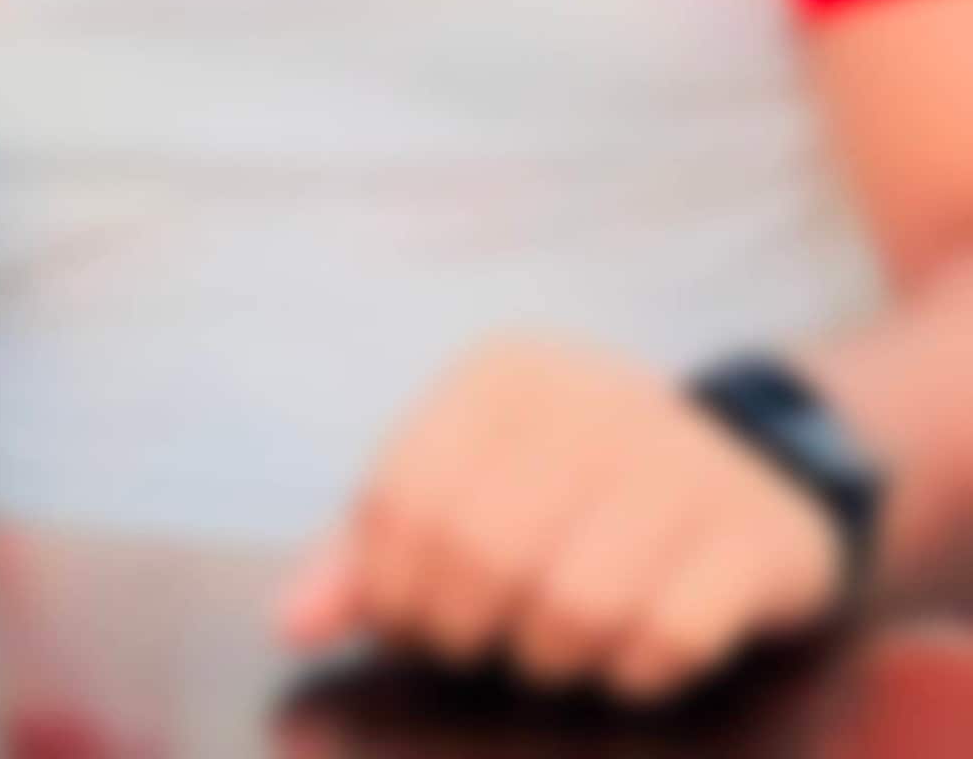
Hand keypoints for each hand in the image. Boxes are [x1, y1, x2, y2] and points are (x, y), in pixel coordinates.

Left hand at [274, 334, 845, 704]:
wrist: (748, 471)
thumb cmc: (572, 492)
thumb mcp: (468, 489)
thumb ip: (370, 553)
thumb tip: (292, 624)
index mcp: (503, 377)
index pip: (403, 498)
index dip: (392, 590)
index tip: (413, 620)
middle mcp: (590, 399)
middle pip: (481, 553)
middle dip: (466, 630)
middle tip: (485, 639)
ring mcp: (681, 462)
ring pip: (575, 606)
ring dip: (553, 655)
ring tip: (558, 640)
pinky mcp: (752, 532)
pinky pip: (668, 638)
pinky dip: (639, 668)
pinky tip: (638, 644)